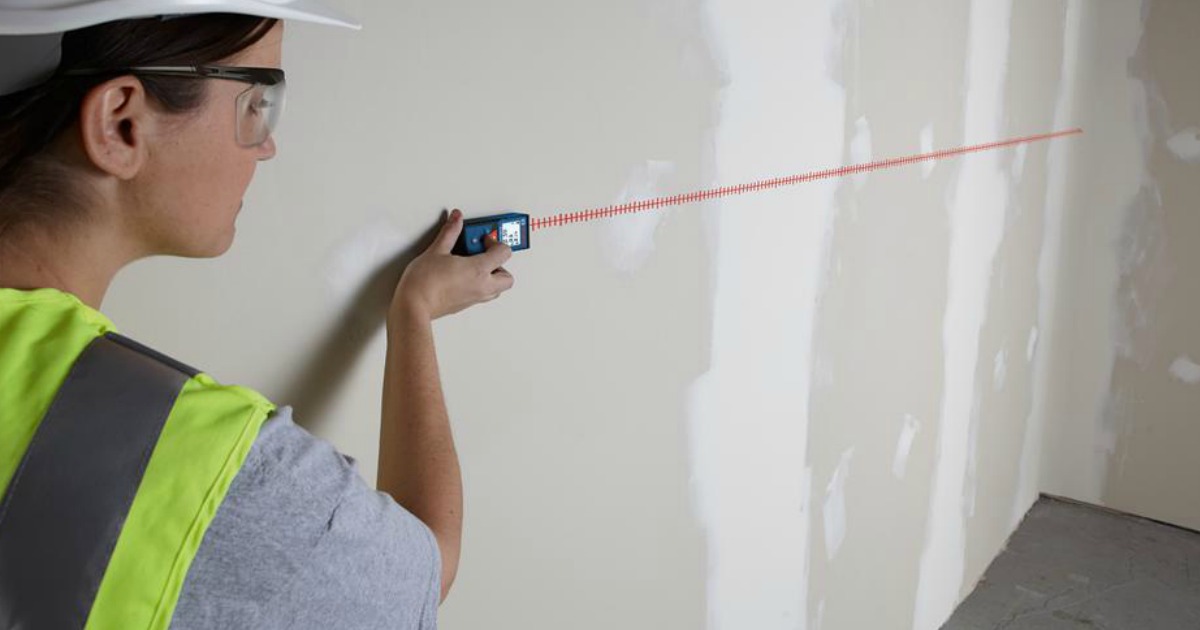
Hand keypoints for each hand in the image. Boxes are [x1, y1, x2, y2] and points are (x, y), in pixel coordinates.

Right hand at [390, 209, 514, 321]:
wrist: (413, 306)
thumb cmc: (424, 283)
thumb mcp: (437, 250)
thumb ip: (450, 232)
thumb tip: (456, 220)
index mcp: (479, 270)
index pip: (504, 253)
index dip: (494, 241)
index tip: (480, 238)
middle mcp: (482, 286)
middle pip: (507, 277)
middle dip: (499, 262)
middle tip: (483, 252)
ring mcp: (475, 298)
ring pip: (497, 289)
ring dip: (492, 275)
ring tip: (474, 263)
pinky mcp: (466, 305)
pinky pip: (483, 294)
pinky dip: (480, 284)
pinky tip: (464, 275)